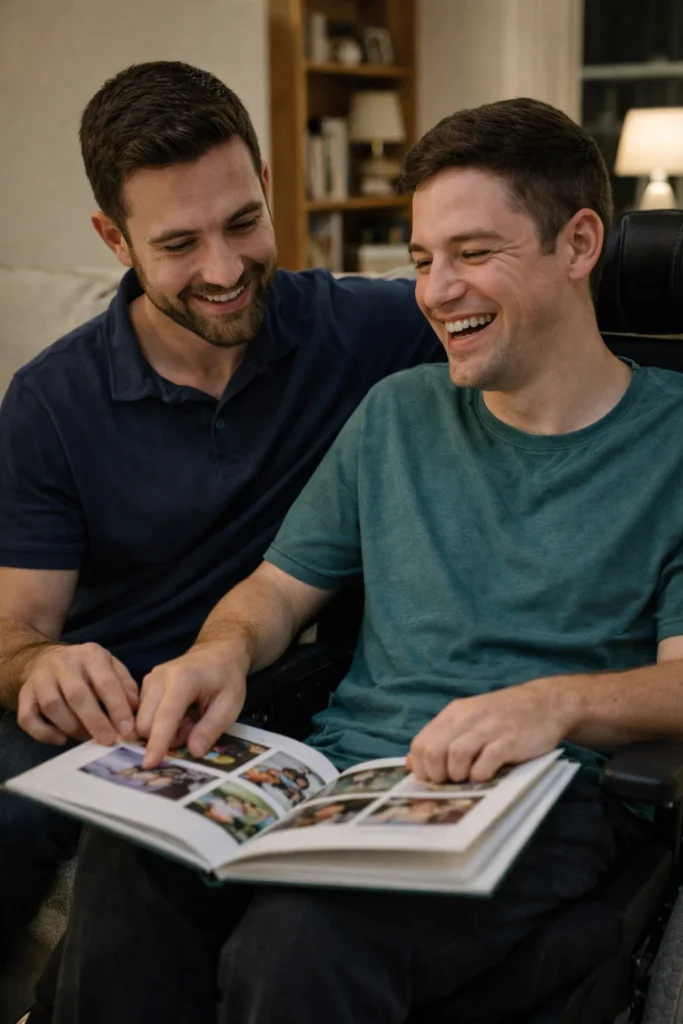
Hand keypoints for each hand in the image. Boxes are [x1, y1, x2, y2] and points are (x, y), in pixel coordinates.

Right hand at [17, 642, 138, 745]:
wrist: (45, 658)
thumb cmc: (86, 668)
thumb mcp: (110, 666)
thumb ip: (125, 684)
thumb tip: (135, 707)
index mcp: (90, 654)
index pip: (105, 682)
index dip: (117, 707)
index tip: (128, 730)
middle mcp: (63, 663)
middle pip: (78, 695)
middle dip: (95, 721)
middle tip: (108, 741)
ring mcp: (40, 678)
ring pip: (53, 706)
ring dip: (72, 727)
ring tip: (87, 738)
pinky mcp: (24, 694)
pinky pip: (27, 717)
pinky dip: (43, 733)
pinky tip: (61, 739)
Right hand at [136, 642, 247, 767]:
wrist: (218, 653)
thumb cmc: (226, 678)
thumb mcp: (229, 705)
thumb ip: (210, 729)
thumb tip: (193, 752)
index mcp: (182, 680)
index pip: (165, 718)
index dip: (157, 744)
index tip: (149, 764)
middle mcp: (159, 678)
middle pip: (146, 724)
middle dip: (167, 738)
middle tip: (193, 726)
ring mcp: (150, 680)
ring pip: (143, 722)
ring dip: (165, 730)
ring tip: (189, 718)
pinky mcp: (146, 685)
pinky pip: (144, 715)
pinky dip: (161, 722)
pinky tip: (180, 713)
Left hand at [407, 678, 578, 783]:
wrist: (546, 702)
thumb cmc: (506, 716)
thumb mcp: (470, 719)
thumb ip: (443, 737)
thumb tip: (412, 761)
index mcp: (454, 713)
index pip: (420, 743)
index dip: (421, 767)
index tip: (433, 779)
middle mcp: (468, 718)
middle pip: (433, 750)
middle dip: (436, 775)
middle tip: (450, 782)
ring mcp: (489, 728)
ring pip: (455, 755)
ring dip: (457, 776)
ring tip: (467, 779)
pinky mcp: (510, 740)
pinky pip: (485, 762)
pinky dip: (480, 775)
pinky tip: (486, 776)